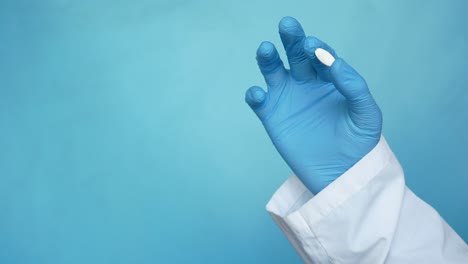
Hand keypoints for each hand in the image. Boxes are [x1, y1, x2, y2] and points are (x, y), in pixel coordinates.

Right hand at [245, 17, 381, 193]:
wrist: (341, 175)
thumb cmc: (359, 142)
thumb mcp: (366, 113)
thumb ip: (353, 86)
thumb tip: (334, 61)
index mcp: (330, 78)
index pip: (322, 55)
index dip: (317, 48)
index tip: (312, 46)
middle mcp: (307, 83)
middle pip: (295, 54)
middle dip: (292, 39)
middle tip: (288, 25)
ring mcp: (288, 98)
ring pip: (273, 71)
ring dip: (268, 58)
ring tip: (266, 49)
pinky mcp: (272, 116)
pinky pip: (259, 101)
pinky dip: (255, 94)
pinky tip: (258, 93)